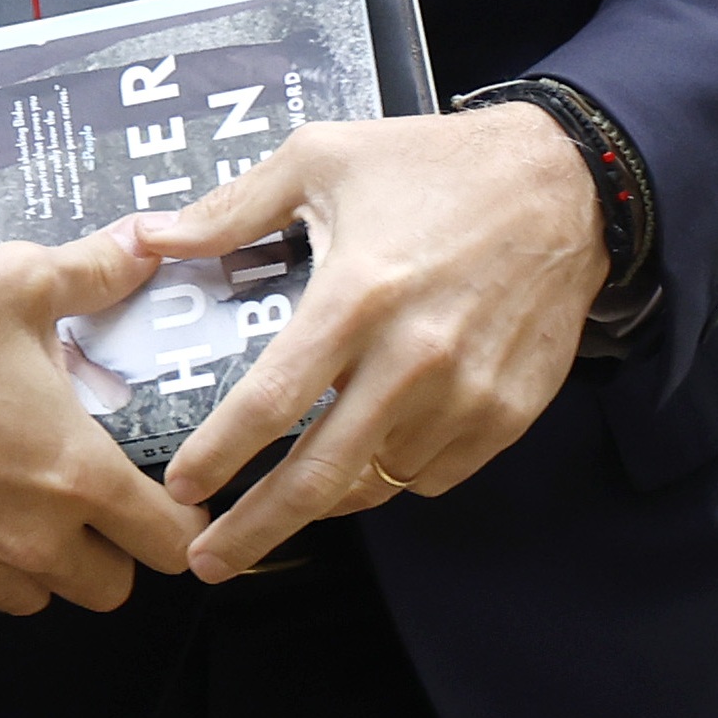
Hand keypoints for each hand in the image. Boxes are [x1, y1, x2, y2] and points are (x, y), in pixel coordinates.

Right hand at [0, 227, 207, 619]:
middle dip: (108, 548)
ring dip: (34, 562)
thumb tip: (144, 249)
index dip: (179, 523)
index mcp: (74, 472)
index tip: (170, 507)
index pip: (169, 543)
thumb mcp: (18, 282)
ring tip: (7, 499)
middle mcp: (30, 539)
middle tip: (82, 500)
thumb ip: (96, 273)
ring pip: (35, 597)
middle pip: (111, 586)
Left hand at [135, 101, 607, 579]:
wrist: (566, 184)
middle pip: (319, 474)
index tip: (182, 484)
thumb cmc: (440, 165)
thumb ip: (232, 208)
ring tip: (291, 496)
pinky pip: (431, 474)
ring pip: (376, 481)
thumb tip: (150, 236)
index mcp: (357, 294)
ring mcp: (465, 394)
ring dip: (328, 496)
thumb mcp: (324, 158)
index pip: (271, 402)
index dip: (218, 454)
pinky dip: (393, 473)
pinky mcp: (505, 414)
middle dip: (254, 528)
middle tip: (209, 559)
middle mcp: (412, 357)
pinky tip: (372, 447)